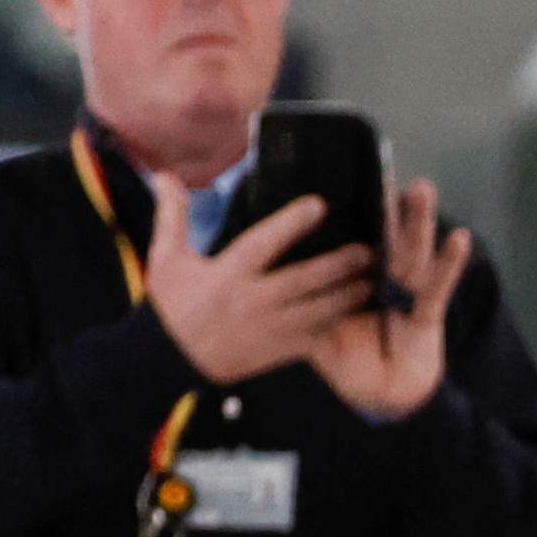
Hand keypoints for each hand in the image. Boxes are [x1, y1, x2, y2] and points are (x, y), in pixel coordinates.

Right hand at [145, 167, 375, 386]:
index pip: (263, 244)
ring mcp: (268, 330)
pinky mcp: (278, 351)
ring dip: (347, 295)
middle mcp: (252, 302)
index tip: (318, 205)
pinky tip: (356, 309)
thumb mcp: (165, 258)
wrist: (170, 360)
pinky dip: (337, 323)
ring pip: (317, 312)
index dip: (291, 223)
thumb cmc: (173, 305)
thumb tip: (165, 176)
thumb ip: (173, 215)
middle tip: (366, 250)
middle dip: (338, 265)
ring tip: (371, 279)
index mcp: (227, 275)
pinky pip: (315, 337)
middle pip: (303, 280)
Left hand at [303, 179, 470, 425]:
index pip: (352, 240)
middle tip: (390, 172)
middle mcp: (382, 281)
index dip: (358, 214)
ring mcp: (407, 295)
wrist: (379, 400)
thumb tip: (260, 274)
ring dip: (418, 222)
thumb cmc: (349, 364)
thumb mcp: (311, 329)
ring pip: (410, 253)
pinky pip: (438, 287)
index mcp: (353, 280)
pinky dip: (450, 264)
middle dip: (389, 208)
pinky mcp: (427, 314)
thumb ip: (295, 301)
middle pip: (384, 239)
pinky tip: (459, 238)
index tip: (355, 179)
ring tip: (422, 190)